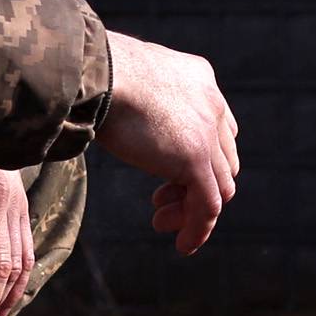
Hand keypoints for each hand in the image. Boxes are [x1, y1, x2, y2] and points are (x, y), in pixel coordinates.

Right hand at [97, 30, 239, 255]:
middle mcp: (212, 103)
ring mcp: (207, 132)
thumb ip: (139, 95)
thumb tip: (115, 102)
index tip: (166, 173)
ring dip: (193, 210)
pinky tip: (183, 245)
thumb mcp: (128, 78)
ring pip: (218, 186)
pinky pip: (208, 205)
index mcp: (200, 79)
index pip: (216, 128)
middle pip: (221, 159)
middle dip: (194, 185)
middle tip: (160, 201)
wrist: (96, 71)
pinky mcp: (196, 159)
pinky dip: (198, 228)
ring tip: (161, 223)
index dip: (198, 157)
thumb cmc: (95, 71)